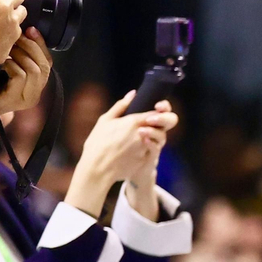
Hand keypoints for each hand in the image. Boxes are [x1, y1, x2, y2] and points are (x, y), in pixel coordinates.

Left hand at [0, 28, 49, 132]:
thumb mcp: (2, 67)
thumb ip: (15, 55)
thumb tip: (22, 30)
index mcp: (35, 86)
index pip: (48, 62)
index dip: (41, 44)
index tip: (30, 28)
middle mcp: (34, 94)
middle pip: (45, 65)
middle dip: (31, 46)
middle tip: (16, 35)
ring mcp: (26, 99)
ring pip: (35, 70)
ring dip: (20, 54)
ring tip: (6, 47)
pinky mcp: (13, 100)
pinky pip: (20, 75)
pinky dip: (9, 64)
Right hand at [66, 92, 177, 217]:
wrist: (96, 169)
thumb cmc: (97, 143)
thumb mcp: (105, 121)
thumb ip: (121, 106)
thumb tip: (133, 93)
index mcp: (134, 122)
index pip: (158, 112)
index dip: (160, 110)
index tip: (156, 110)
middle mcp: (144, 134)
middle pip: (165, 125)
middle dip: (163, 122)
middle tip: (153, 124)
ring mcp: (147, 147)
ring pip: (161, 138)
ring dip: (157, 136)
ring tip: (143, 137)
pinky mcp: (147, 159)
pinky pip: (155, 151)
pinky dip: (151, 148)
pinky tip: (139, 149)